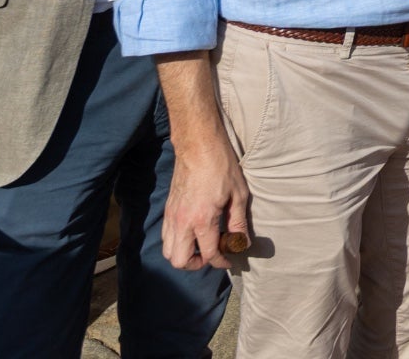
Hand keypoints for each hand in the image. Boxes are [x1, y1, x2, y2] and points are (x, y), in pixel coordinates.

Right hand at [162, 133, 250, 270]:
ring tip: (201, 246)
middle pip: (180, 261)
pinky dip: (176, 242)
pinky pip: (166, 236)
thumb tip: (242, 242)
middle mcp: (182, 222)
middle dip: (197, 264)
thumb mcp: (239, 194)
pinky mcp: (167, 209)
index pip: (209, 254)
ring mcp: (171, 216)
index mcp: (202, 219)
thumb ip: (239, 222)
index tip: (229, 260)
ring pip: (168, 251)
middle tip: (212, 256)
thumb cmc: (221, 166)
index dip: (221, 262)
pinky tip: (193, 232)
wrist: (198, 145)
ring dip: (184, 255)